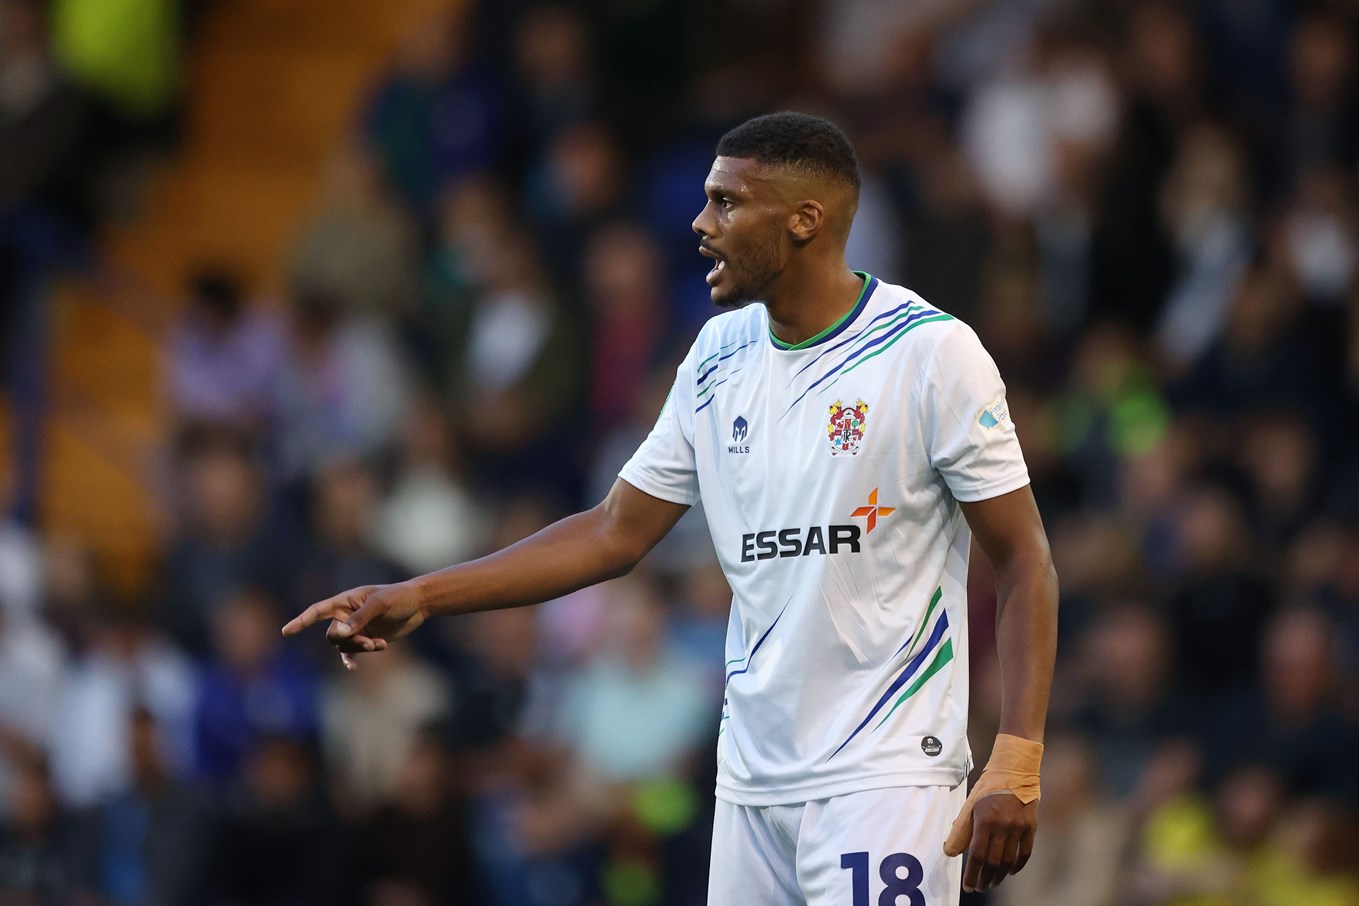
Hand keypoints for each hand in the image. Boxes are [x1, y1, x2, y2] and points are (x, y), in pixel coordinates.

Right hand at [280, 582, 427, 668]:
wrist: (418, 604)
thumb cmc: (399, 597)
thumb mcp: (380, 604)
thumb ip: (360, 617)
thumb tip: (340, 633)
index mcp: (346, 601)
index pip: (318, 611)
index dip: (301, 622)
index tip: (286, 632)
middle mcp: (346, 615)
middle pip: (333, 636)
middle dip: (349, 642)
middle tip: (370, 642)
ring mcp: (355, 628)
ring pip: (344, 646)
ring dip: (360, 648)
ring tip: (380, 644)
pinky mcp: (365, 638)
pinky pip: (351, 652)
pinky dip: (352, 658)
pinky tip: (353, 667)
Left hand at [945, 791, 1036, 892]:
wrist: (1016, 768)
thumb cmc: (989, 786)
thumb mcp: (970, 803)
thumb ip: (961, 829)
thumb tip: (950, 852)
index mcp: (984, 819)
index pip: (976, 854)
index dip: (971, 873)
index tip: (968, 886)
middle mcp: (1002, 825)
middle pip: (993, 861)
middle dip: (984, 878)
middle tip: (979, 887)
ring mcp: (1018, 826)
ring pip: (1009, 860)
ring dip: (999, 875)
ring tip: (991, 883)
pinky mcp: (1031, 826)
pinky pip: (1025, 852)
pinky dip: (1017, 865)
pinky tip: (1010, 872)